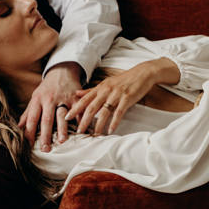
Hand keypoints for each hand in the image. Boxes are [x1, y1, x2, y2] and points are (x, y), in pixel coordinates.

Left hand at [20, 62, 84, 150]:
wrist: (62, 71)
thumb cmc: (47, 88)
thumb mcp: (35, 97)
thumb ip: (28, 113)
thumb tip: (18, 128)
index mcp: (38, 100)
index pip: (32, 118)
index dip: (29, 132)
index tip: (29, 144)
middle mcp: (50, 100)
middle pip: (47, 119)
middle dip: (46, 135)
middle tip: (45, 148)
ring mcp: (64, 98)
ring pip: (63, 115)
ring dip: (62, 129)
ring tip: (62, 141)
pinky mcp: (76, 98)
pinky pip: (78, 110)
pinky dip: (80, 121)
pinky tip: (81, 131)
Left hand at [65, 58, 179, 135]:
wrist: (142, 73)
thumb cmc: (124, 80)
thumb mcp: (106, 83)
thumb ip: (91, 90)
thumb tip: (77, 93)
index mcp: (100, 88)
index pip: (84, 99)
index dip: (75, 109)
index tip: (66, 118)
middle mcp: (106, 91)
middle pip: (92, 107)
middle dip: (84, 120)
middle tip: (79, 131)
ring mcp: (116, 94)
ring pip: (104, 111)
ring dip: (98, 124)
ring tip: (95, 134)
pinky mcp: (127, 98)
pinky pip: (119, 112)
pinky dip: (114, 122)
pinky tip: (110, 130)